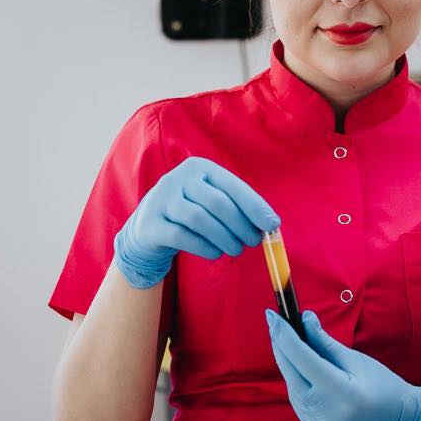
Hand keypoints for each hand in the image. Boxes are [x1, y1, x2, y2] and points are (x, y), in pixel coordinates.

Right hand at [114, 156, 279, 287]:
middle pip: (217, 202)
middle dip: (241, 225)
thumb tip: (270, 225)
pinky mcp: (150, 224)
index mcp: (199, 167)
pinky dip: (205, 247)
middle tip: (252, 242)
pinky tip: (215, 253)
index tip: (272, 225)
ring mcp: (160, 200)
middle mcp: (177, 178)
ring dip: (225, 238)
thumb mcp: (212, 202)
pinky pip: (182, 236)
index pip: (233, 186)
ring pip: (200, 219)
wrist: (148, 228)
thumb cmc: (191, 213)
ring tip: (235, 249)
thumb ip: (238, 209)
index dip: (255, 206)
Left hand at [266, 309, 420, 420]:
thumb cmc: (382, 384)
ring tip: (289, 341)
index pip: (303, 359)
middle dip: (280, 345)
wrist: (395, 420)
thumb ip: (325, 342)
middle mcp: (326, 413)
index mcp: (342, 393)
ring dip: (288, 362)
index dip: (285, 335)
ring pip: (291, 385)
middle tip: (276, 322)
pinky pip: (297, 398)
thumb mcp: (356, 359)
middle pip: (291, 372)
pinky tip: (300, 366)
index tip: (272, 315)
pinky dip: (296, 379)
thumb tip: (303, 319)